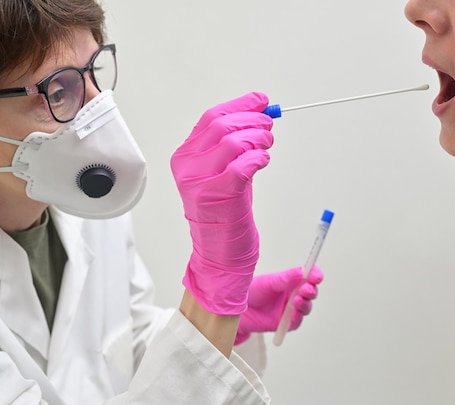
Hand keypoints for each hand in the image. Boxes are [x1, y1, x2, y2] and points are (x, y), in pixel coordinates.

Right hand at [170, 92, 273, 314]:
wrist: (219, 253)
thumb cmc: (224, 213)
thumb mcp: (223, 172)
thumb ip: (235, 144)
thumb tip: (260, 113)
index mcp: (185, 156)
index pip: (212, 118)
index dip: (240, 105)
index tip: (261, 101)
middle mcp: (187, 166)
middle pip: (222, 126)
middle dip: (252, 120)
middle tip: (269, 126)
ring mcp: (199, 182)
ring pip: (233, 142)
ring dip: (258, 138)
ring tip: (267, 145)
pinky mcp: (216, 196)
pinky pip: (241, 166)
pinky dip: (258, 158)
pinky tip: (263, 161)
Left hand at [235, 266, 323, 344]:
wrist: (236, 308)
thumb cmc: (251, 292)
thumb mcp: (269, 282)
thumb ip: (285, 279)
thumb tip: (301, 272)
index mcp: (291, 282)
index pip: (308, 277)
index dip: (315, 276)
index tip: (316, 276)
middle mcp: (293, 295)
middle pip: (310, 293)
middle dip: (311, 291)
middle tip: (307, 289)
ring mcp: (290, 309)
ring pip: (306, 307)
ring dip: (305, 304)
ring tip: (297, 300)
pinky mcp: (284, 323)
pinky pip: (296, 322)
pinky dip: (297, 317)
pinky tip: (294, 313)